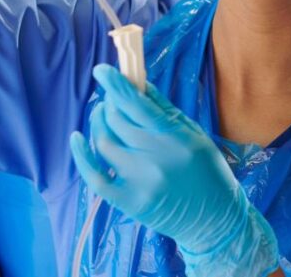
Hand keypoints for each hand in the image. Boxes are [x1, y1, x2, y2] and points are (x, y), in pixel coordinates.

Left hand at [70, 64, 280, 276]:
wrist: (213, 220)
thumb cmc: (208, 172)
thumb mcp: (195, 133)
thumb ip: (165, 109)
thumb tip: (139, 83)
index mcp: (174, 137)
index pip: (136, 104)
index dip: (116, 84)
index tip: (102, 70)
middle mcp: (154, 157)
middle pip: (117, 120)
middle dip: (110, 103)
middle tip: (111, 98)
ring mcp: (138, 181)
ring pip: (104, 142)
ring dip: (98, 123)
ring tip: (103, 116)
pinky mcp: (127, 201)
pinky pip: (94, 176)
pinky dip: (82, 155)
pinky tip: (78, 138)